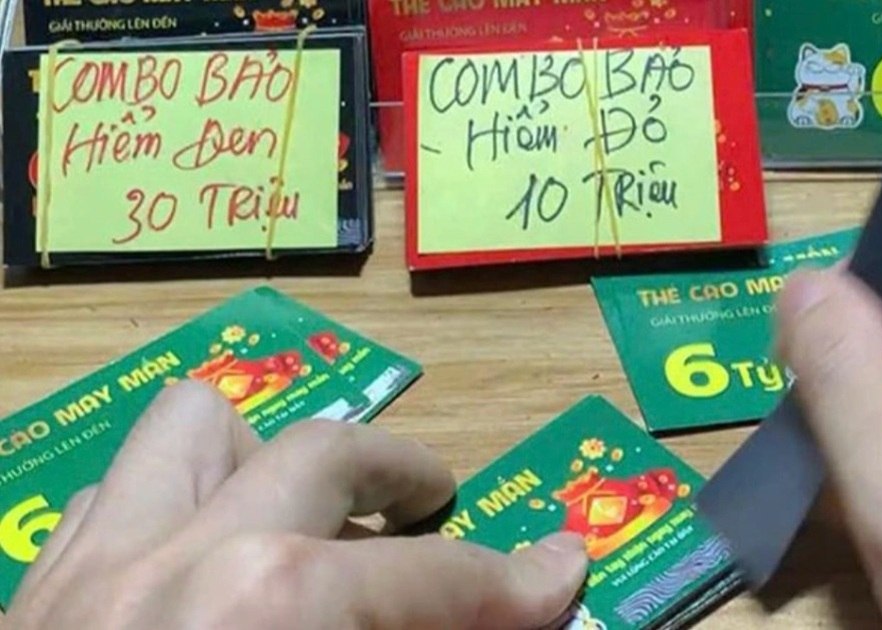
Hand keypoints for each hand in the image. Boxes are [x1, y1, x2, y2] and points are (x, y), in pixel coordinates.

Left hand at [3, 382, 586, 628]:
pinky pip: (111, 499)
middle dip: (407, 476)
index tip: (562, 573)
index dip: (518, 582)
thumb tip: (488, 625)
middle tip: (440, 510)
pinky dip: (176, 508)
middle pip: (325, 457)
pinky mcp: (27, 604)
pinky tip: (201, 570)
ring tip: (309, 508)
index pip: (436, 579)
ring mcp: (91, 575)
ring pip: (192, 430)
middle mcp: (181, 564)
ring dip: (268, 458)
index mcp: (272, 613)